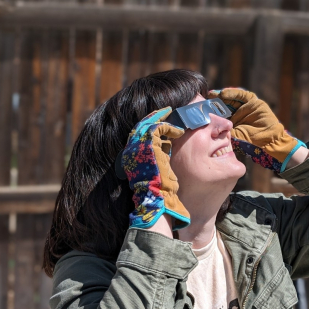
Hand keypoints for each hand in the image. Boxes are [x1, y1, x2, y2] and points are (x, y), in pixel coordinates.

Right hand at [119, 107, 189, 229]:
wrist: (156, 197)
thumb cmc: (159, 191)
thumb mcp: (155, 172)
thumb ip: (156, 158)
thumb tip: (166, 148)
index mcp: (130, 156)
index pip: (137, 135)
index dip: (148, 126)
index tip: (159, 121)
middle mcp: (131, 149)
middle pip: (141, 126)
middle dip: (154, 117)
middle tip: (166, 111)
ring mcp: (138, 146)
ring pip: (150, 124)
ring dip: (163, 119)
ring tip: (173, 114)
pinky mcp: (149, 144)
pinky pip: (159, 128)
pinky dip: (170, 128)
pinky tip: (179, 131)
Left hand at [208, 88, 305, 172]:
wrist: (269, 140)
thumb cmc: (251, 140)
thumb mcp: (234, 134)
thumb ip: (224, 130)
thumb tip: (209, 128)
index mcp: (233, 119)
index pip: (221, 111)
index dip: (212, 109)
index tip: (201, 108)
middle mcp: (238, 111)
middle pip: (225, 103)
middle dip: (216, 100)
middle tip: (205, 97)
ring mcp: (246, 106)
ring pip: (232, 98)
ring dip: (222, 95)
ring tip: (213, 94)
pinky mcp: (254, 102)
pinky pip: (242, 95)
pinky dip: (233, 93)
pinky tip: (224, 93)